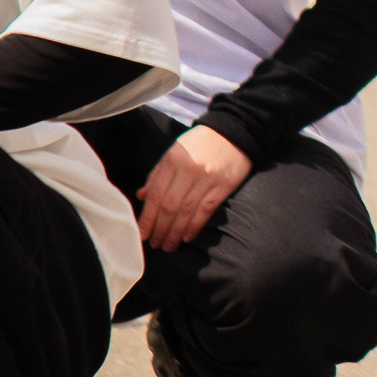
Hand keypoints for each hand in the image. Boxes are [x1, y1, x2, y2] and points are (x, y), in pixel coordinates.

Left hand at [137, 125, 253, 251]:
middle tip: (155, 245)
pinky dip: (195, 225)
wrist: (235, 131)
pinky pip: (207, 209)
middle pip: (170, 206)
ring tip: (169, 246)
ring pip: (187, 211)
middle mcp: (189, 170)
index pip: (156, 195)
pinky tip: (188, 237)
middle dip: (160, 228)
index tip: (142, 234)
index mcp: (173, 160)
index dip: (148, 217)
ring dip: (176, 232)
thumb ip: (158, 174)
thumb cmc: (201, 142)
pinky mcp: (225, 185)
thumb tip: (142, 196)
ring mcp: (208, 178)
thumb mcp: (175, 151)